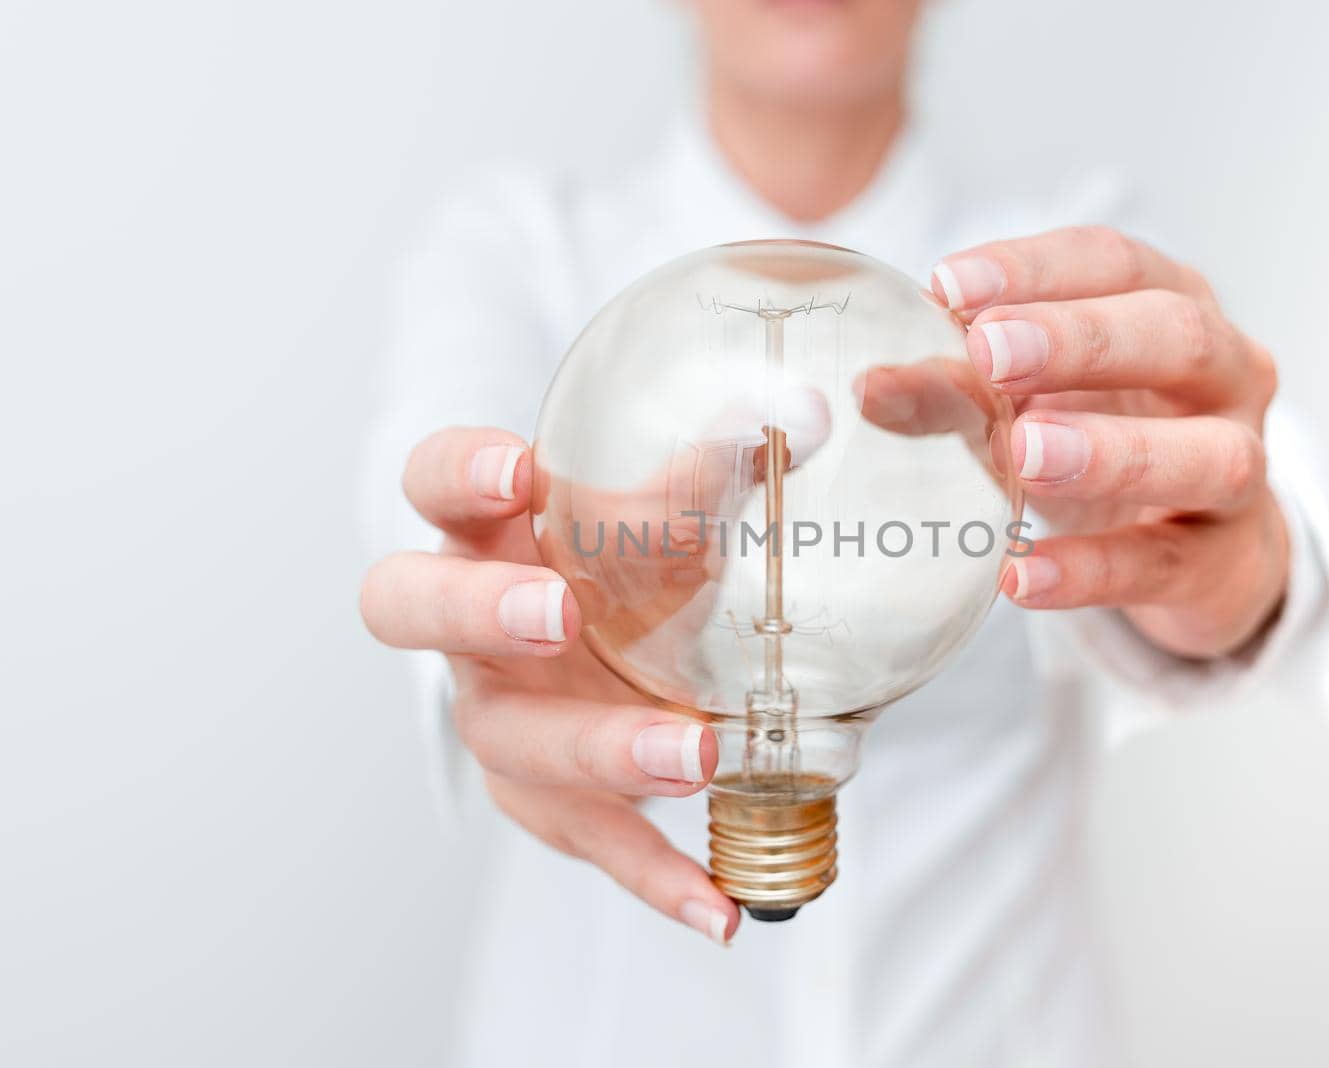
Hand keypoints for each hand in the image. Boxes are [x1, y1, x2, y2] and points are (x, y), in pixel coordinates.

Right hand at [359, 427, 740, 944]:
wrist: (608, 653)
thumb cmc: (619, 566)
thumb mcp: (657, 517)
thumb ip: (708, 477)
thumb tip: (801, 419)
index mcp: (484, 529)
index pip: (433, 482)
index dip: (458, 475)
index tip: (515, 471)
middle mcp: (467, 626)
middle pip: (413, 609)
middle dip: (479, 610)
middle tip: (555, 614)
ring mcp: (500, 719)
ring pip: (509, 742)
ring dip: (598, 750)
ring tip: (692, 757)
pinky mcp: (546, 799)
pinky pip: (592, 841)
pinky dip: (656, 875)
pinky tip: (719, 908)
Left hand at [931, 226, 1288, 657]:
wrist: (1200, 550)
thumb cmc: (1107, 439)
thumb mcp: (1030, 402)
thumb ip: (956, 388)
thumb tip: (870, 388)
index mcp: (1173, 304)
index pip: (1115, 263)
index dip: (1035, 269)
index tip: (951, 284)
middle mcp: (1226, 374)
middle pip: (1175, 336)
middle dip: (1080, 340)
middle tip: (991, 352)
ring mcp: (1239, 468)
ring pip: (1205, 453)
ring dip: (1111, 450)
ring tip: (1025, 452)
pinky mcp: (1223, 562)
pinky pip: (1163, 565)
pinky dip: (1092, 570)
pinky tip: (1023, 575)